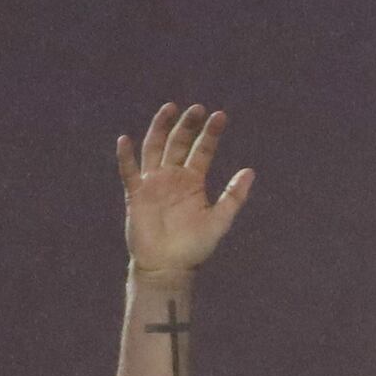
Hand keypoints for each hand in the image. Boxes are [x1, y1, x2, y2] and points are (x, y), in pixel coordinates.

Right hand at [116, 103, 253, 279]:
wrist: (168, 267)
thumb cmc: (194, 247)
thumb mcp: (219, 221)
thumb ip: (233, 196)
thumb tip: (250, 171)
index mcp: (193, 180)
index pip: (203, 150)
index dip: (211, 133)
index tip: (220, 116)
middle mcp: (173, 176)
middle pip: (179, 142)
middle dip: (188, 125)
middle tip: (197, 108)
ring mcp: (153, 183)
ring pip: (155, 147)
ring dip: (161, 128)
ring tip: (170, 108)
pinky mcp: (136, 194)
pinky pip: (129, 171)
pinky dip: (126, 156)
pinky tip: (125, 140)